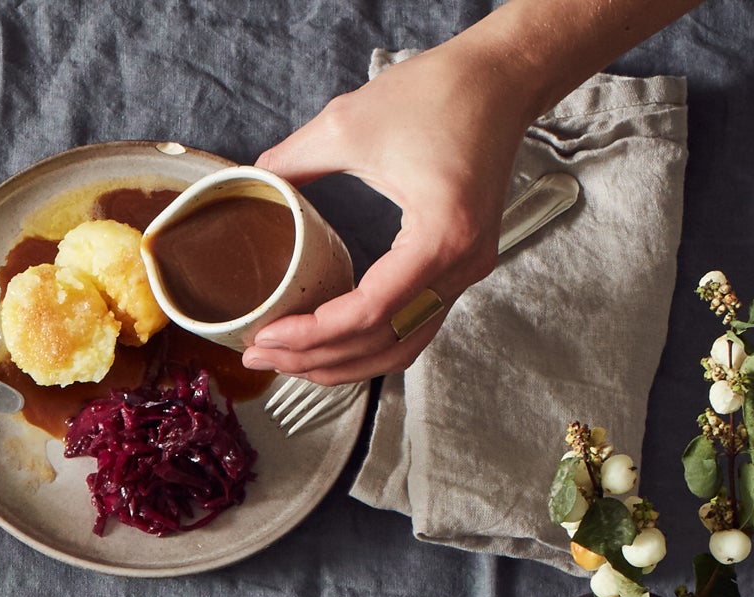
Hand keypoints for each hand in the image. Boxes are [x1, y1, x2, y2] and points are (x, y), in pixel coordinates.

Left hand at [242, 42, 527, 383]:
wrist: (503, 76)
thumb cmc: (442, 92)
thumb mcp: (348, 124)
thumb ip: (292, 162)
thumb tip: (250, 185)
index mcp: (442, 237)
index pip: (368, 313)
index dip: (310, 335)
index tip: (265, 335)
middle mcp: (463, 265)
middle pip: (382, 344)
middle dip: (315, 360)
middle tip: (260, 356)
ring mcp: (467, 270)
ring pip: (400, 347)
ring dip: (342, 363)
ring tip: (287, 360)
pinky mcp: (461, 266)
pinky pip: (414, 326)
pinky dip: (369, 344)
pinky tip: (328, 344)